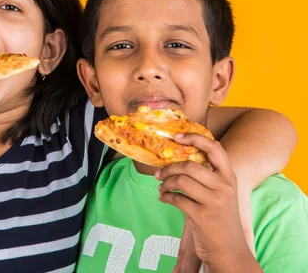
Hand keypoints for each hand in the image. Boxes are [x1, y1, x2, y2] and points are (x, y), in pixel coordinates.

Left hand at [156, 134, 257, 271]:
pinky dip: (165, 197)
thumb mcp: (222, 195)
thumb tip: (178, 161)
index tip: (176, 137)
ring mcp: (214, 202)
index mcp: (229, 178)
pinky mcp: (202, 217)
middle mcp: (224, 187)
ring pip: (181, 181)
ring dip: (165, 184)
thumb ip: (208, 178)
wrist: (230, 252)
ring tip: (161, 188)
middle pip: (190, 165)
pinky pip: (176, 199)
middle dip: (169, 168)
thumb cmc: (221, 220)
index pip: (215, 148)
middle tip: (158, 174)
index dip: (195, 138)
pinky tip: (164, 199)